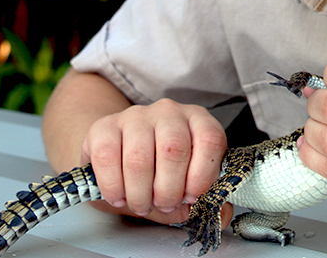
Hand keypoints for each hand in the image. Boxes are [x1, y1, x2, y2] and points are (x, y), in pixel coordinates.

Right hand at [80, 99, 231, 224]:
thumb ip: (200, 199)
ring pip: (139, 157)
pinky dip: (115, 186)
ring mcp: (136, 116)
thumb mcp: (183, 183)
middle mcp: (169, 112)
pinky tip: (120, 196)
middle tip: (165, 203)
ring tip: (142, 204)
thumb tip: (221, 214)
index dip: (203, 174)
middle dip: (169, 189)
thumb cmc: (155, 167)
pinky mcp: (105, 126)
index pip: (210, 140)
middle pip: (174, 149)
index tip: (192, 197)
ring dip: (141, 192)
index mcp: (197, 120)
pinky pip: (108, 158)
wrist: (117, 152)